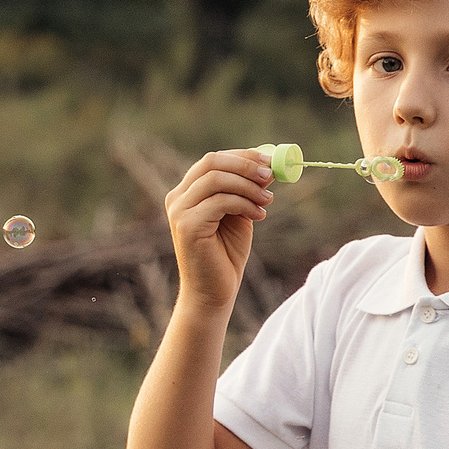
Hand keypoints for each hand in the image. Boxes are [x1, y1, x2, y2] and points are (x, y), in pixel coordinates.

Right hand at [163, 149, 274, 314]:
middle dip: (246, 165)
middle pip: (212, 162)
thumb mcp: (240, 213)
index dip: (242, 156)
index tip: (270, 160)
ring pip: (217, 179)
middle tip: (270, 175)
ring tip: (268, 200)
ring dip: (249, 186)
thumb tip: (267, 166)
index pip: (213, 160)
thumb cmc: (226, 254)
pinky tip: (259, 216)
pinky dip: (245, 204)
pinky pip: (220, 201)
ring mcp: (179, 211)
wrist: (214, 292)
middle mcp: (178, 198)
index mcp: (187, 192)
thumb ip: (246, 190)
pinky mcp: (187, 226)